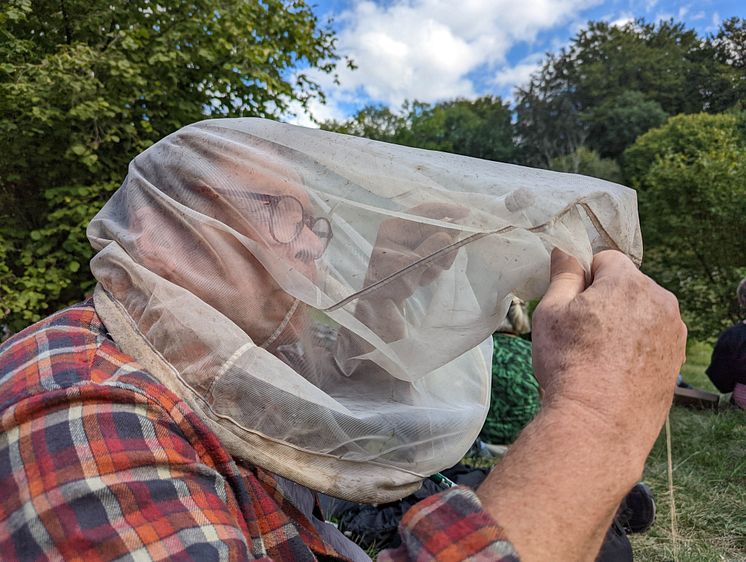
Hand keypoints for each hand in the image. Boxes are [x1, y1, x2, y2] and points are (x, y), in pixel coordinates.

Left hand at [363, 202, 467, 305]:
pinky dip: (434, 267)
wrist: (381, 302)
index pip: (424, 212)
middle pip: (436, 228)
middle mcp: (401, 230)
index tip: (466, 214)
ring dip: (438, 261)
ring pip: (439, 243)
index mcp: (394, 227)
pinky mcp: (416, 252)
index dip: (447, 211)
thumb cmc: (388, 283)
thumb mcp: (410, 267)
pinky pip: (436, 254)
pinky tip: (422, 279)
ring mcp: (409, 241)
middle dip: (444, 248)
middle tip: (445, 265)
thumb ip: (430, 250)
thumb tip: (448, 235)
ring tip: (425, 278)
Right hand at [476, 249, 685, 560]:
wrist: (598, 424)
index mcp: (628, 282)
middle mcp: (660, 300)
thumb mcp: (550, 313)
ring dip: (623, 321)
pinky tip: (616, 368)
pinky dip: (636, 345)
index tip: (570, 306)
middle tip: (581, 332)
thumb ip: (562, 276)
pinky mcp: (676, 359)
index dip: (583, 279)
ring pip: (641, 312)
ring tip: (598, 354)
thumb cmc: (568, 365)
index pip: (605, 259)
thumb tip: (564, 251)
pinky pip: (652, 337)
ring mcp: (673, 332)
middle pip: (627, 285)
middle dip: (605, 299)